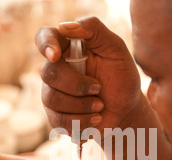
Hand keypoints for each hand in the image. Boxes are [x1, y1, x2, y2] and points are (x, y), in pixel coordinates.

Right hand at [35, 16, 144, 133]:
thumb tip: (65, 26)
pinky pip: (57, 120)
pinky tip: (95, 120)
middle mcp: (56, 69)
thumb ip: (94, 29)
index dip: (45, 44)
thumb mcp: (116, 49)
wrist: (126, 112)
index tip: (56, 56)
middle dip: (77, 85)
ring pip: (52, 98)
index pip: (45, 37)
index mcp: (68, 48)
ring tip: (100, 107)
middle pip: (49, 73)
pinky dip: (81, 121)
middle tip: (99, 89)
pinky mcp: (55, 116)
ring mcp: (52, 93)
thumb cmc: (122, 78)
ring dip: (82, 105)